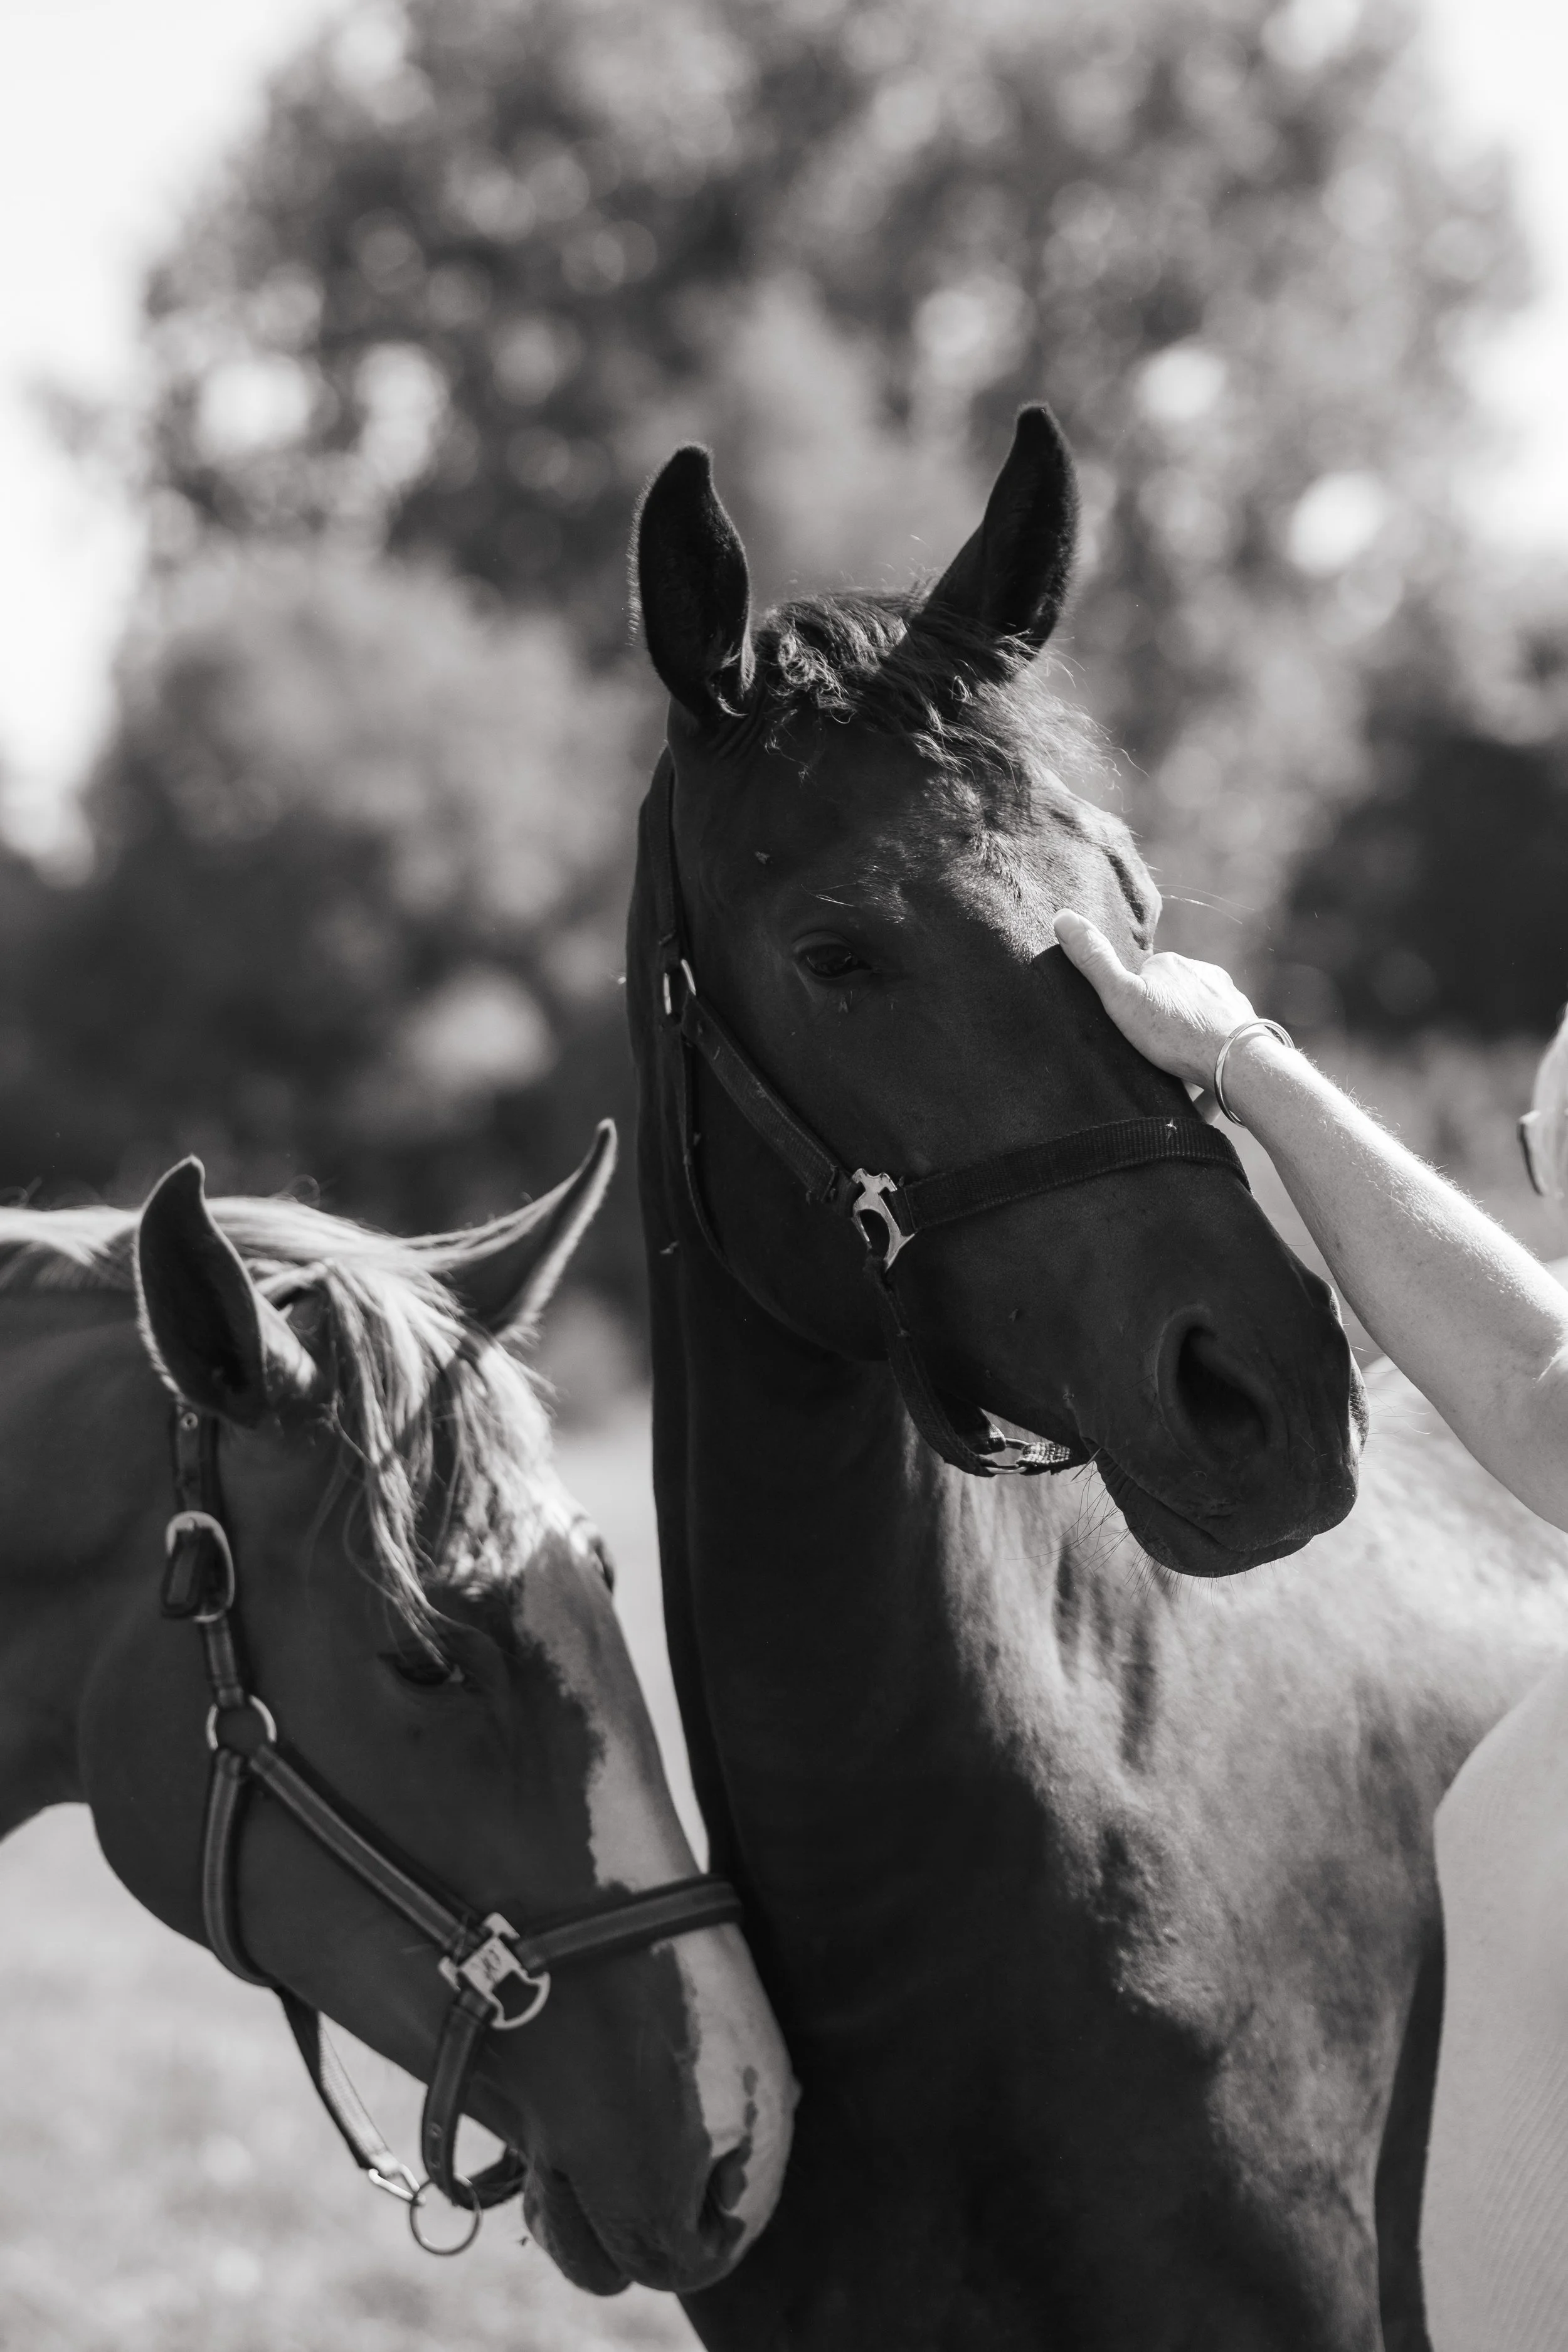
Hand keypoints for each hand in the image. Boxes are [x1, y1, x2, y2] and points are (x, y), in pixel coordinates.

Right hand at [1053, 910, 1256, 1092]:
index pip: (1142, 976)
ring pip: (1196, 1010)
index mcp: (1170, 963)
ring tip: (1176, 1058)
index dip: (1131, 1001)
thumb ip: (1094, 961)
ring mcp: (1226, 994)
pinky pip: (1218, 1029)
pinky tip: (1202, 1062)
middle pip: (1170, 993)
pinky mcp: (1244, 1019)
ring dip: (1186, 1028)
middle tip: (1151, 1045)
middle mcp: (1201, 971)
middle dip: (1161, 1014)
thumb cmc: (1175, 1033)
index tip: (1129, 1026)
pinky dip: (1209, 1041)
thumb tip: (1062, 917)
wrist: (1234, 1061)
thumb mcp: (1122, 998)